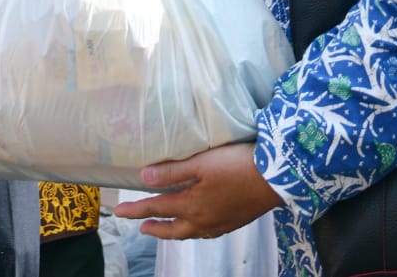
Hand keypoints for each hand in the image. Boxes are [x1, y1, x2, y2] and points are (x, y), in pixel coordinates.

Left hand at [113, 142, 281, 240]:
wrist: (277, 178)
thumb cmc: (237, 165)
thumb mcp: (201, 163)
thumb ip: (172, 172)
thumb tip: (144, 177)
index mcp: (192, 205)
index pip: (156, 207)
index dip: (136, 209)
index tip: (119, 212)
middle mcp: (204, 220)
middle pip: (172, 229)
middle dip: (155, 228)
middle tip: (140, 226)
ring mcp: (220, 224)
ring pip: (190, 233)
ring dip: (173, 231)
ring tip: (164, 228)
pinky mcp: (234, 222)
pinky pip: (206, 233)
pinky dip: (193, 231)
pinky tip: (197, 225)